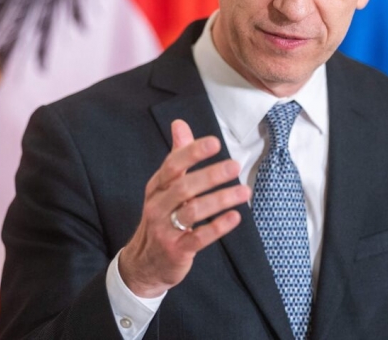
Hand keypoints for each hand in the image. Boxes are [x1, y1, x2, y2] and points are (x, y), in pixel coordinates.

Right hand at [119, 119, 250, 297]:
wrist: (143, 263)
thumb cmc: (161, 217)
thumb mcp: (164, 187)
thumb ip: (177, 156)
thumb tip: (180, 123)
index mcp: (157, 187)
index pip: (172, 165)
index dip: (192, 153)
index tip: (214, 142)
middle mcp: (158, 206)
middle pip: (184, 187)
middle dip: (210, 175)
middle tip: (235, 166)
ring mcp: (165, 229)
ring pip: (192, 211)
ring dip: (220, 200)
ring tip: (244, 192)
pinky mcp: (176, 251)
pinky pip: (198, 238)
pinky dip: (217, 227)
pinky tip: (234, 217)